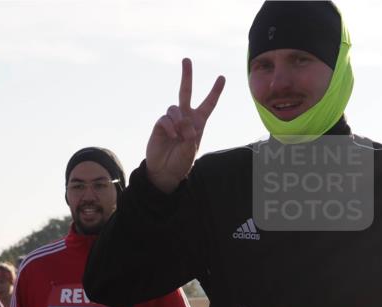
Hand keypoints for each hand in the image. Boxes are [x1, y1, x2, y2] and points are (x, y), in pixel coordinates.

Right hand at [147, 58, 225, 193]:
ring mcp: (172, 120)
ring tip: (179, 136)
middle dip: (186, 76)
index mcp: (198, 123)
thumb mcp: (191, 150)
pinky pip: (165, 119)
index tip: (222, 77)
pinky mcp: (160, 124)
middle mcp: (185, 118)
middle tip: (186, 60)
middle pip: (186, 92)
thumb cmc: (181, 162)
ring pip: (175, 108)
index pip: (208, 104)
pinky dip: (169, 127)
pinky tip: (171, 136)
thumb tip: (183, 120)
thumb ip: (190, 135)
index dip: (215, 91)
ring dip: (179, 121)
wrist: (165, 172)